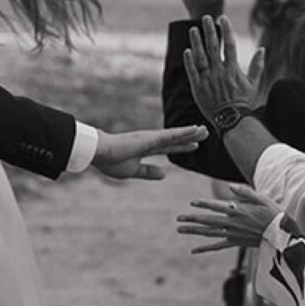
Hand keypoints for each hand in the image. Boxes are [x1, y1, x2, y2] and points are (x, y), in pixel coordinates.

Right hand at [91, 125, 207, 181]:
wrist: (98, 153)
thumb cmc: (110, 161)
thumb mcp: (133, 171)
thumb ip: (148, 172)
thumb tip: (163, 175)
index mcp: (146, 149)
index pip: (168, 148)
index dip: (182, 146)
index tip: (194, 145)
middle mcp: (151, 141)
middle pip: (176, 139)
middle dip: (191, 137)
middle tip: (206, 134)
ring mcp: (151, 138)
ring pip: (176, 135)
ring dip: (192, 132)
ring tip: (205, 130)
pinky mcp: (151, 138)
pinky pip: (171, 135)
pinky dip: (184, 132)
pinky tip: (195, 130)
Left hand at [177, 182, 274, 252]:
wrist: (281, 234)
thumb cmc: (273, 213)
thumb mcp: (262, 198)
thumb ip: (245, 191)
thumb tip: (230, 186)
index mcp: (239, 211)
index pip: (217, 207)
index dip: (204, 204)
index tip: (191, 203)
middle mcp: (233, 223)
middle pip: (208, 221)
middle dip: (192, 219)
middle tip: (178, 219)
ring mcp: (233, 234)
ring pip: (209, 233)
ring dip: (194, 231)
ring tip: (180, 229)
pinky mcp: (235, 242)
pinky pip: (217, 246)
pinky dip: (204, 248)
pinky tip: (193, 250)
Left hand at [184, 16, 253, 118]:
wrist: (231, 120)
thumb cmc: (243, 102)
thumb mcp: (253, 84)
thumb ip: (256, 66)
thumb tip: (262, 49)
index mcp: (232, 69)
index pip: (229, 45)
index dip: (226, 30)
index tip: (222, 18)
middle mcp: (219, 72)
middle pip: (213, 47)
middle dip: (209, 30)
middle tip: (205, 17)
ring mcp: (207, 79)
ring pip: (200, 57)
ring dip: (196, 42)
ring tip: (193, 29)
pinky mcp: (197, 87)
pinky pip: (192, 71)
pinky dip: (189, 61)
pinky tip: (187, 51)